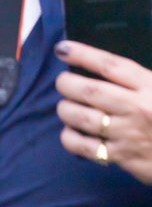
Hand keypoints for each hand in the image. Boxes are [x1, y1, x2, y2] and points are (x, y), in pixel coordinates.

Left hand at [55, 41, 151, 183]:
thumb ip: (140, 79)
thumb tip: (107, 67)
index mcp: (151, 86)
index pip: (111, 65)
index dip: (83, 54)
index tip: (63, 49)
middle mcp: (138, 108)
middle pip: (89, 90)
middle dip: (67, 83)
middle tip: (63, 82)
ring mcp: (128, 133)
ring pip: (81, 117)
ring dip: (65, 109)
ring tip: (66, 106)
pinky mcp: (122, 157)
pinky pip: (83, 146)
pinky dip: (69, 137)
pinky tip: (70, 131)